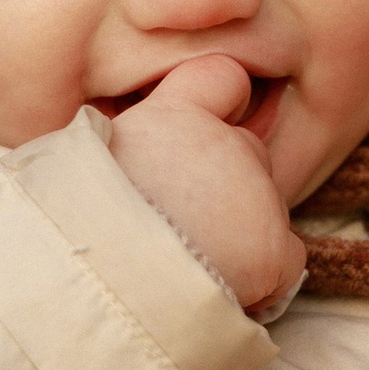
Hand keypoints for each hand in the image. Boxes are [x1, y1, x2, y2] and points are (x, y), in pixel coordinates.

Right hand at [107, 53, 305, 318]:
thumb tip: (143, 168)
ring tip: (189, 263)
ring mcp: (257, 195)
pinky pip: (287, 261)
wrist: (101, 290)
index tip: (206, 134)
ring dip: (242, 234)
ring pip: (267, 208)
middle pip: (248, 152)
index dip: (222, 103)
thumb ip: (131, 154)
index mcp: (170, 120)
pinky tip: (221, 288)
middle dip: (226, 185)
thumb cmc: (81, 237)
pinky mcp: (273, 249)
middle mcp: (224, 145)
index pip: (223, 79)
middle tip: (180, 224)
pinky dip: (265, 279)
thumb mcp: (85, 171)